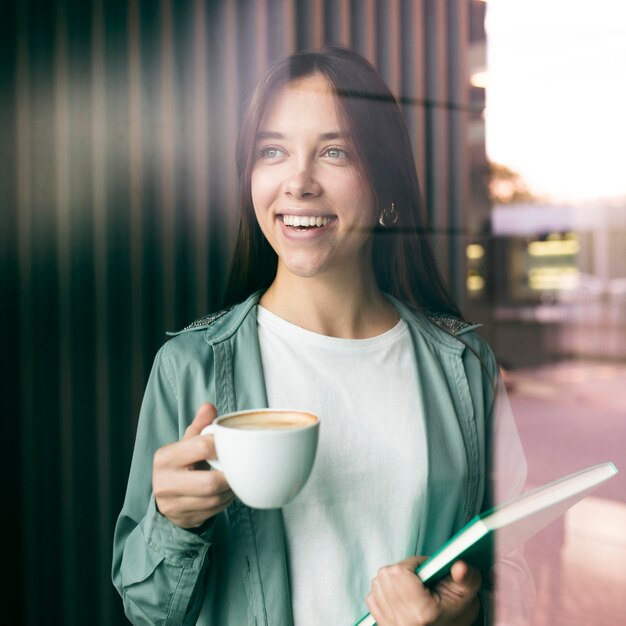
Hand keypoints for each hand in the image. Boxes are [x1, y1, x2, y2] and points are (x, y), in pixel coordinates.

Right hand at [152, 403, 234, 527]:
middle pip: (210, 482)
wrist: (165, 495)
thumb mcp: (186, 441)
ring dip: (230, 490)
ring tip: (234, 479)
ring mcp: (172, 505)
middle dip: (229, 476)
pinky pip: (214, 512)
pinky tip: (227, 492)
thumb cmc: (182, 462)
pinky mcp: (184, 519)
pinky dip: (225, 501)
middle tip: (239, 468)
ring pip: (214, 500)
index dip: (222, 446)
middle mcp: (164, 482)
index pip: (201, 447)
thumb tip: (209, 407)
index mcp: (165, 457)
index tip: (232, 446)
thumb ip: (199, 425)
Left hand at [366, 556, 480, 625]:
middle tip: (418, 579)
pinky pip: (371, 598)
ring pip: (377, 584)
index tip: (425, 570)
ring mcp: (391, 625)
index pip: (399, 572)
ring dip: (391, 580)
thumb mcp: (466, 593)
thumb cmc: (456, 612)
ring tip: (409, 587)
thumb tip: (460, 566)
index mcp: (423, 612)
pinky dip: (382, 592)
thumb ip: (467, 577)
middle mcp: (404, 621)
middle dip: (401, 569)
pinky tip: (399, 596)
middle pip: (385, 575)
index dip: (412, 563)